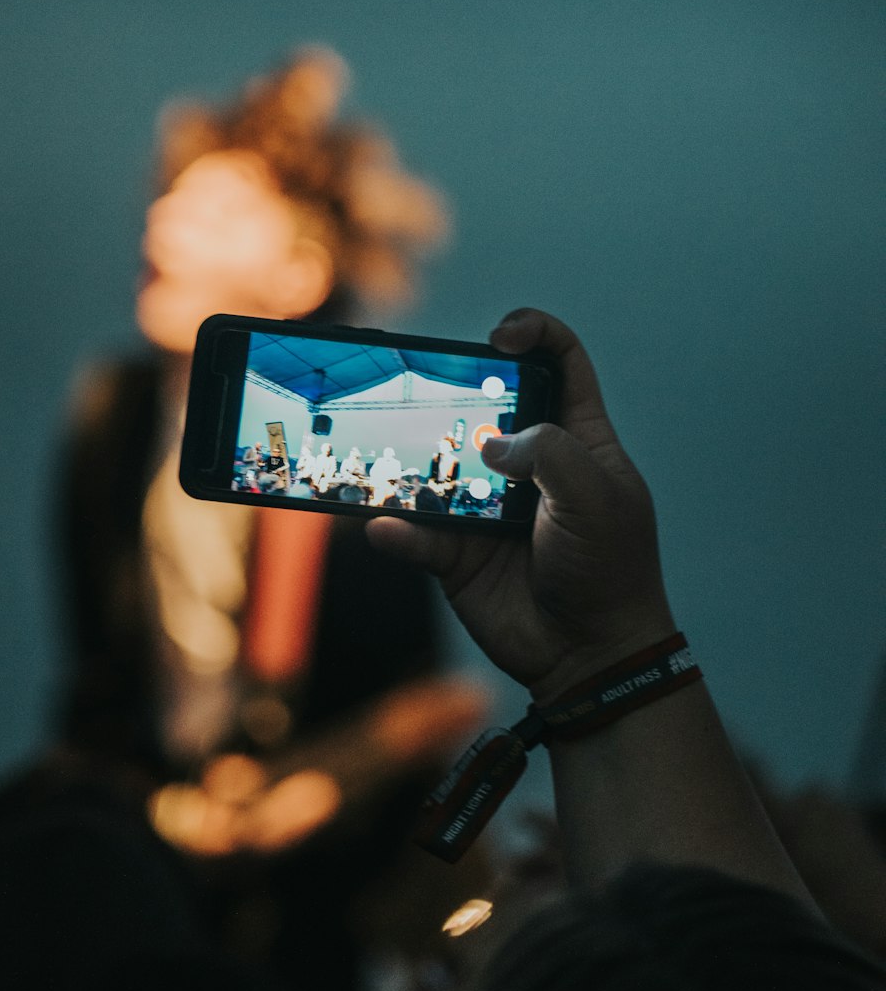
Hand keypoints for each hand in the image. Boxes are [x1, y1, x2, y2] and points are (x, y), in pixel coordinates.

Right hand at [367, 308, 675, 700]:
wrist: (590, 657)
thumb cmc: (610, 569)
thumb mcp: (594, 496)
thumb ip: (547, 452)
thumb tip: (490, 443)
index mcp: (578, 439)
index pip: (559, 363)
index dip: (533, 334)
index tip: (500, 337)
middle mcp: (529, 465)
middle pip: (482, 405)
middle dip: (451, 391)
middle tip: (426, 389)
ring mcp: (488, 507)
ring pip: (437, 467)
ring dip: (409, 461)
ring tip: (381, 453)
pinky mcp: (457, 552)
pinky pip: (416, 532)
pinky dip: (396, 529)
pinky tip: (385, 526)